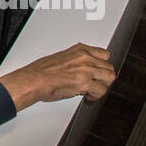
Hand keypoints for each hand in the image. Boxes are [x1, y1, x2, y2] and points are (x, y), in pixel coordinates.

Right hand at [0, 43, 114, 111]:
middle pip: (109, 67)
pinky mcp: (85, 83)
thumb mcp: (63, 57)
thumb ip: (78, 62)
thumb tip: (85, 72)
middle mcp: (85, 57)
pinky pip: (102, 90)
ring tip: (93, 90)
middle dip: (104, 77)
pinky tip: (89, 96)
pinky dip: (97, 95)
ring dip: (103, 85)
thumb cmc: (42, 71)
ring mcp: (86, 69)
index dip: (103, 65)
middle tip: (96, 83)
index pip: (104, 55)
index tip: (99, 71)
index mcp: (80, 50)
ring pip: (109, 77)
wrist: (35, 79)